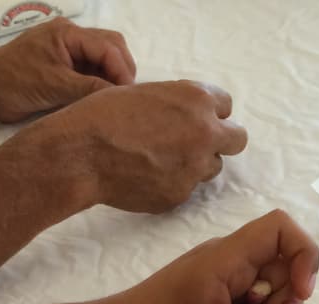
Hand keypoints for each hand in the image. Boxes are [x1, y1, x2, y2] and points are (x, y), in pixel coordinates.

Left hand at [0, 18, 135, 122]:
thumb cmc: (15, 83)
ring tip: (115, 101)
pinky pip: (87, 70)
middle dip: (121, 69)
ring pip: (100, 59)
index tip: (128, 95)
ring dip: (110, 77)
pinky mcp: (60, 66)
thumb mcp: (56, 87)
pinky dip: (97, 83)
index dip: (122, 70)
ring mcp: (64, 51)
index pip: (108, 46)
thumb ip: (90, 89)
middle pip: (109, 46)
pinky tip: (100, 100)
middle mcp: (69, 37)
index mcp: (68, 34)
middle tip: (126, 98)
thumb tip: (120, 97)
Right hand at [41, 80, 247, 212]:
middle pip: (236, 140)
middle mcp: (204, 133)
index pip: (227, 106)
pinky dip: (172, 184)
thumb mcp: (147, 92)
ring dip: (196, 164)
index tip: (197, 120)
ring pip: (212, 168)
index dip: (210, 114)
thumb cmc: (104, 115)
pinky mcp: (179, 195)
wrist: (82, 154)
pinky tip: (145, 176)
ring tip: (161, 160)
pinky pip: (186, 189)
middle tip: (196, 144)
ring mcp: (194, 168)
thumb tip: (190, 115)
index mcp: (196, 100)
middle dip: (220, 141)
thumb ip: (178, 104)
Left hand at [92, 209, 318, 303]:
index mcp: (225, 257)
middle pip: (279, 261)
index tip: (298, 297)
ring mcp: (217, 274)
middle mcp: (225, 258)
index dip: (303, 256)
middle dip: (282, 298)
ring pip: (264, 284)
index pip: (282, 227)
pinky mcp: (210, 291)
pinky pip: (246, 298)